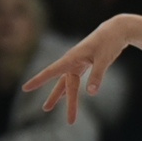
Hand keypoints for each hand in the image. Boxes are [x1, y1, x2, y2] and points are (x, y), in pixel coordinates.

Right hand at [23, 14, 140, 126]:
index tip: (25, 88)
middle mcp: (72, 61)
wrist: (116, 31)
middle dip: (56, 97)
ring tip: (48, 108)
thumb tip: (91, 93)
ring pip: (68, 83)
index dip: (38, 80)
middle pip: (63, 84)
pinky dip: (71, 89)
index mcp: (71, 58)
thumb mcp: (104, 59)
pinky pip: (75, 79)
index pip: (51, 71)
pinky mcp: (85, 64)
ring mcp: (78, 63)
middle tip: (45, 109)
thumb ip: (97, 75)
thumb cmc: (109, 42)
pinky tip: (67, 97)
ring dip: (63, 97)